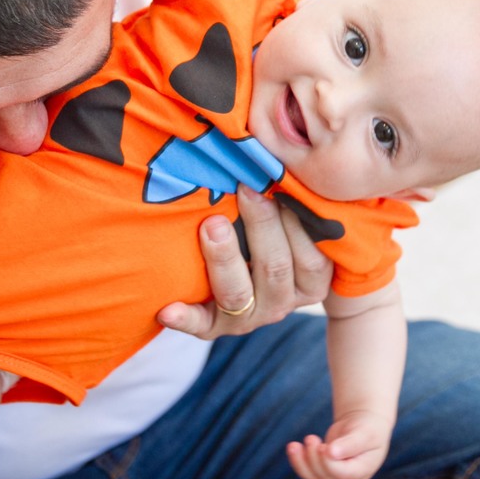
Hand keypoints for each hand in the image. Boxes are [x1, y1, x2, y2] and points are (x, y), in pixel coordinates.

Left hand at [157, 185, 331, 337]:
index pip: (312, 257)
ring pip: (238, 293)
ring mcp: (248, 316)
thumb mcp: (293, 227)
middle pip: (275, 269)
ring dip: (224, 258)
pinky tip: (167, 308)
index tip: (280, 183)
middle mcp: (283, 302)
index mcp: (311, 282)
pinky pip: (199, 324)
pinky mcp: (213, 326)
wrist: (245, 282)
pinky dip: (184, 317)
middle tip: (246, 189)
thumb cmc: (274, 238)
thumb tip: (280, 153)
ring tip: (210, 226)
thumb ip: (294, 201)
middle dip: (261, 227)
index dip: (297, 220)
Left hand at [286, 410, 392, 478]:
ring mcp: (335, 478)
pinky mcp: (324, 472)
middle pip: (326, 476)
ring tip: (293, 446)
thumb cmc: (368, 426)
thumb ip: (351, 443)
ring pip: (314, 477)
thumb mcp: (365, 432)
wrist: (362, 425)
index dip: (329, 463)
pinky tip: (293, 447)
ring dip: (301, 463)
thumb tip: (331, 453)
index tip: (323, 446)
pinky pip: (308, 472)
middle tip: (310, 438)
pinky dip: (299, 461)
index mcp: (362, 470)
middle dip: (314, 459)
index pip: (342, 473)